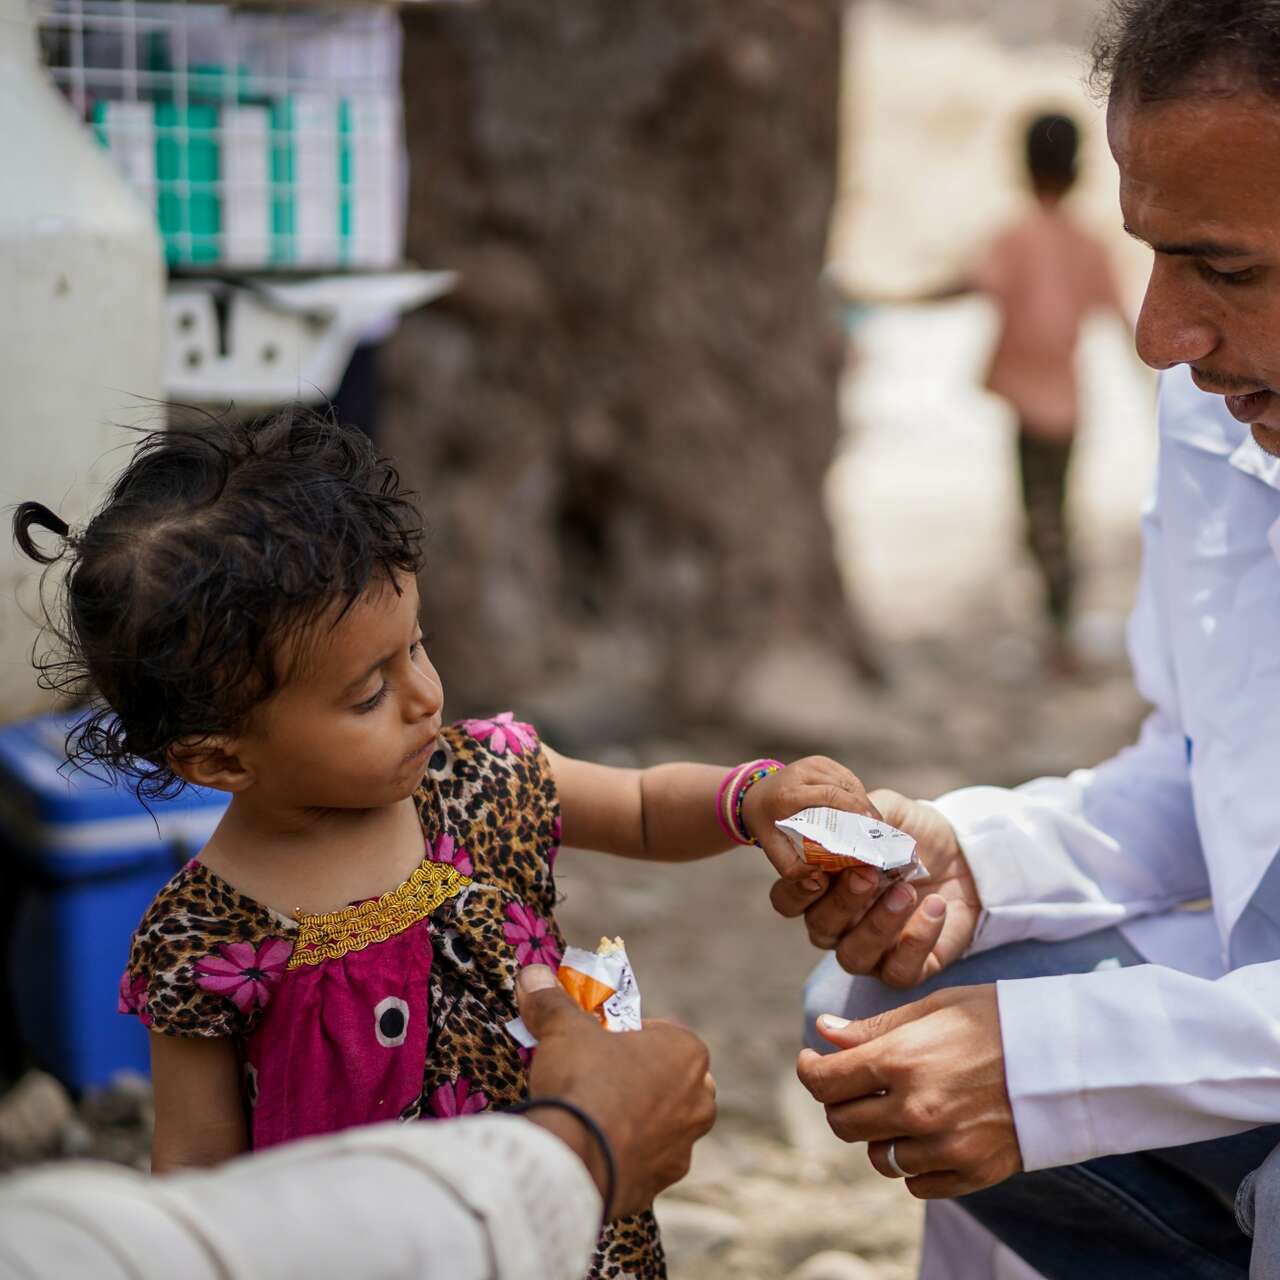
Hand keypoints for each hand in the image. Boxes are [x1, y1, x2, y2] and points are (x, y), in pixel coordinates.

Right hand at [516, 966, 715, 1218]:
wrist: (573, 1160)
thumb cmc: (583, 1080)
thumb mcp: (563, 1029)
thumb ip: (552, 1001)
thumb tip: (533, 973)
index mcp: (687, 1054)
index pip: (665, 1033)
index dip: (630, 1036)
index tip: (600, 1043)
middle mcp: (698, 1102)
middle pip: (671, 1080)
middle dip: (640, 1079)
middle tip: (599, 1079)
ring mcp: (682, 1149)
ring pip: (662, 1127)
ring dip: (635, 1122)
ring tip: (593, 1119)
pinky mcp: (657, 1187)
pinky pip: (641, 1165)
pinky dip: (621, 1159)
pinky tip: (590, 1153)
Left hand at [741, 756, 880, 891]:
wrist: (755, 795)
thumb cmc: (766, 824)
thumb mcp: (773, 848)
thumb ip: (791, 869)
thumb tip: (819, 878)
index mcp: (789, 792)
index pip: (830, 795)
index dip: (855, 810)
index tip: (871, 829)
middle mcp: (802, 772)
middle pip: (845, 789)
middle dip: (865, 811)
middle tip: (878, 834)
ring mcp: (813, 763)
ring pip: (850, 783)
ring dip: (864, 803)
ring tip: (873, 826)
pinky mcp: (821, 761)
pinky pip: (848, 778)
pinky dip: (858, 795)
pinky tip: (861, 814)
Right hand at [785, 789, 981, 985]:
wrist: (965, 853)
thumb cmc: (914, 832)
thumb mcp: (887, 811)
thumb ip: (859, 816)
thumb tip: (844, 824)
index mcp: (823, 887)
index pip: (788, 901)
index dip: (795, 892)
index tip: (817, 871)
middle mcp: (838, 924)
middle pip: (820, 929)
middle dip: (841, 902)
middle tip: (867, 874)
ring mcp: (871, 950)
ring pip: (854, 957)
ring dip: (877, 926)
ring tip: (906, 892)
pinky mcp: (906, 967)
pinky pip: (899, 971)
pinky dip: (917, 941)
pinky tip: (935, 907)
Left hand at [796, 984, 1020, 1198]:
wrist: (1070, 1055)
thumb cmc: (998, 1019)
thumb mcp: (934, 1007)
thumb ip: (875, 1028)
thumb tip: (824, 1032)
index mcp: (900, 1059)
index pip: (824, 1082)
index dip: (810, 1071)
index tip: (814, 1062)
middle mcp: (915, 1108)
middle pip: (843, 1123)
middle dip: (840, 1103)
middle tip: (855, 1085)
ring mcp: (944, 1145)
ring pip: (879, 1158)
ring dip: (878, 1135)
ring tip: (899, 1109)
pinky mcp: (973, 1171)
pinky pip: (917, 1184)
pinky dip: (914, 1164)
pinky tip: (928, 1135)